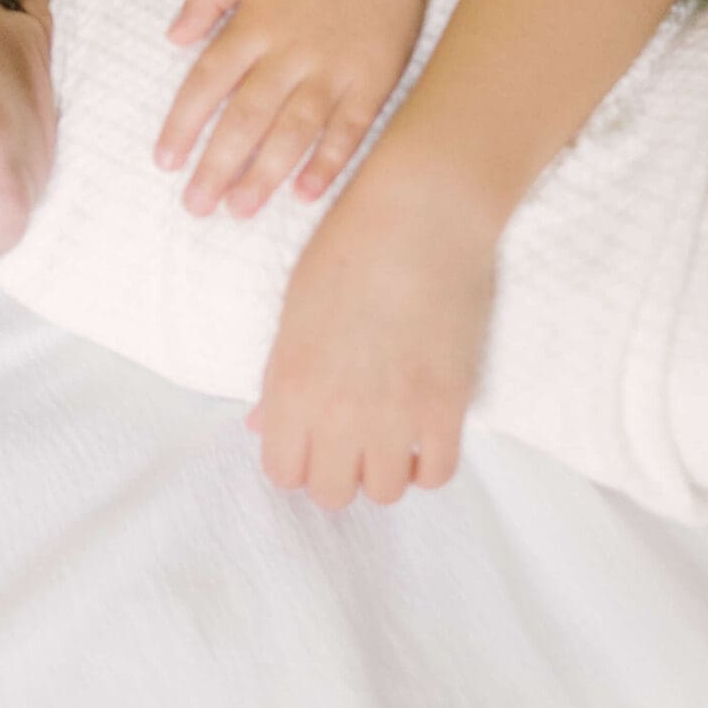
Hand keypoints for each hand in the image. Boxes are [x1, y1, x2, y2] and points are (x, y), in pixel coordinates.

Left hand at [154, 0, 427, 216]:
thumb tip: (172, 38)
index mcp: (253, 25)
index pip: (207, 84)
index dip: (183, 125)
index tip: (165, 162)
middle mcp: (289, 53)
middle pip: (245, 119)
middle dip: (217, 167)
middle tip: (196, 205)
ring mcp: (333, 68)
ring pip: (293, 132)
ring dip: (265, 175)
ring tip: (239, 209)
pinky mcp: (372, 78)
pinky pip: (348, 129)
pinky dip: (328, 162)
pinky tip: (305, 193)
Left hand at [250, 179, 496, 507]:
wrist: (420, 213)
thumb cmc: (349, 246)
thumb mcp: (295, 307)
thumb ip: (278, 376)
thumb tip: (260, 425)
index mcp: (291, 384)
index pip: (282, 472)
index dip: (295, 461)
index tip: (310, 442)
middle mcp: (339, 411)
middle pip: (330, 494)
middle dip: (336, 472)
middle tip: (350, 440)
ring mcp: (396, 414)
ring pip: (383, 493)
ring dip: (384, 470)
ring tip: (390, 434)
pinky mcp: (447, 405)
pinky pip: (437, 475)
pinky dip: (428, 464)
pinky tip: (424, 434)